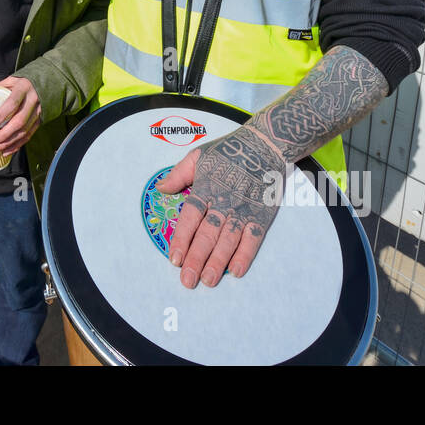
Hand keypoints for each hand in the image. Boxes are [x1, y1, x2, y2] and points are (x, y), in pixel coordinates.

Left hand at [0, 76, 41, 155]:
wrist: (48, 81)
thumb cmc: (26, 80)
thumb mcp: (12, 79)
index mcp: (24, 88)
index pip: (12, 104)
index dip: (0, 116)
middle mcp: (33, 101)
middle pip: (19, 122)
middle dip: (4, 135)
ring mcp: (38, 112)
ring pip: (24, 131)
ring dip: (9, 143)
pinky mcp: (40, 120)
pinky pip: (29, 135)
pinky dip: (17, 145)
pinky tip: (7, 151)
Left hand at [156, 126, 287, 288]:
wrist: (265, 144)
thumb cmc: (228, 151)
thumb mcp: (198, 156)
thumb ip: (178, 174)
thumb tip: (160, 188)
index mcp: (206, 188)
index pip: (190, 218)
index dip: (182, 239)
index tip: (174, 259)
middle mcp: (224, 201)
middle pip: (208, 234)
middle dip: (196, 258)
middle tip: (187, 280)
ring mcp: (244, 209)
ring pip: (228, 240)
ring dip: (218, 262)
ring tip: (208, 280)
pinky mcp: (262, 214)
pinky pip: (253, 237)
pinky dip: (245, 254)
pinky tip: (236, 271)